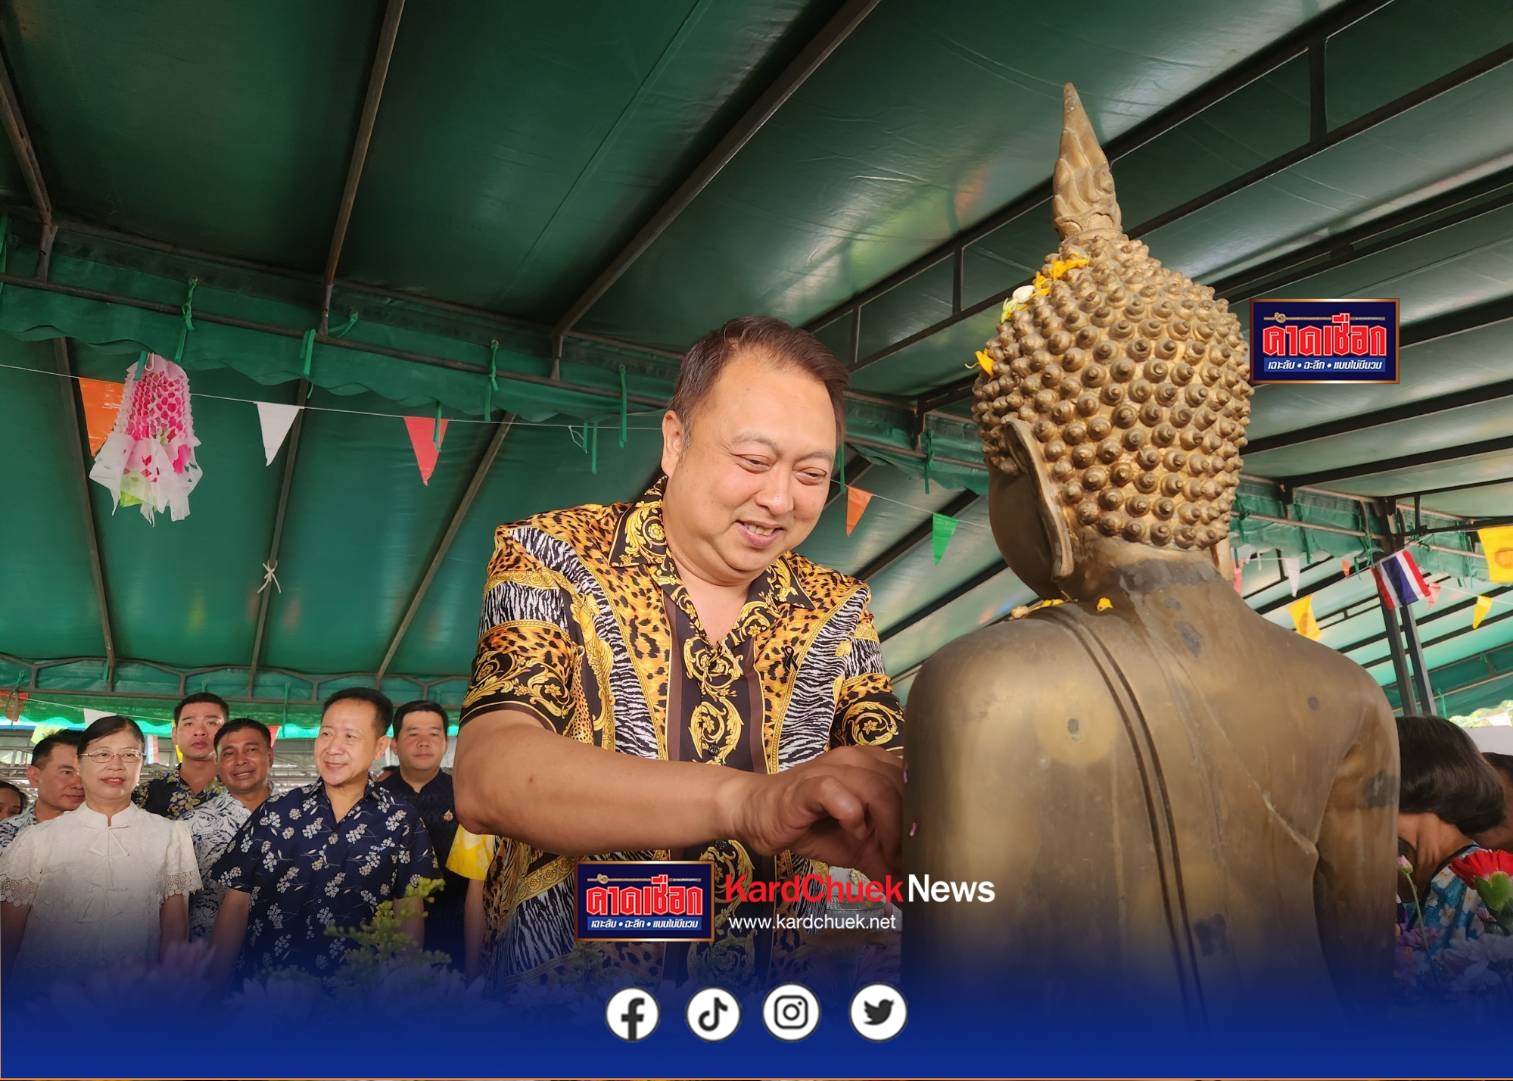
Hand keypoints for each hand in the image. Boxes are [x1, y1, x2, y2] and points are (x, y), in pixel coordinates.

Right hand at [724, 746, 903, 881]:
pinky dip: (853, 818)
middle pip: (901, 786)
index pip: (914, 781)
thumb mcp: (856, 847)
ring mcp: (832, 768)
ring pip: (877, 788)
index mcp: (873, 765)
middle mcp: (857, 759)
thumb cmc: (810, 826)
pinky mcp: (809, 784)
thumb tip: (912, 889)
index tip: (918, 846)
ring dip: (886, 826)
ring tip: (880, 849)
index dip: (920, 815)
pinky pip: (840, 793)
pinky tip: (853, 835)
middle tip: (899, 857)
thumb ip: (884, 860)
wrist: (757, 814)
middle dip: (906, 826)